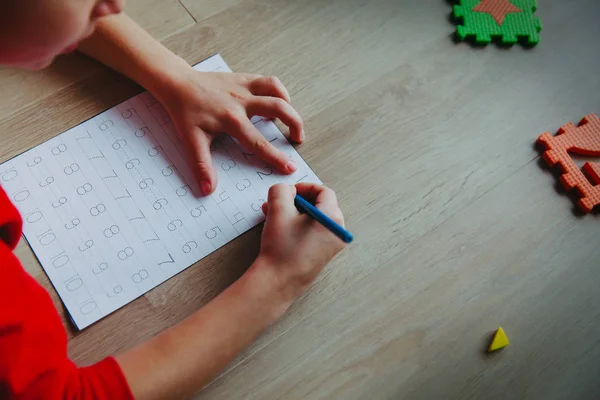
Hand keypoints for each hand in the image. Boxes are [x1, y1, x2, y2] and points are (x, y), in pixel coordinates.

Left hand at [157, 68, 303, 194]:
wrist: (177, 84)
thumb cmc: (185, 112)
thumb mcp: (191, 140)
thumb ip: (202, 165)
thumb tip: (208, 189)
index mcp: (231, 120)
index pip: (259, 142)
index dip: (276, 157)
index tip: (290, 167)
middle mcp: (241, 101)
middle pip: (278, 108)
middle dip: (294, 123)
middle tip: (297, 139)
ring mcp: (243, 87)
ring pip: (276, 90)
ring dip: (288, 105)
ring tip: (290, 120)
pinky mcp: (243, 78)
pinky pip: (267, 81)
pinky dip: (277, 91)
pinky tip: (276, 102)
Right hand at [252, 183, 345, 303]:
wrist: (278, 281)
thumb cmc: (282, 249)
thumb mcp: (278, 210)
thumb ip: (282, 190)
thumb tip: (287, 190)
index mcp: (332, 217)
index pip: (323, 191)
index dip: (304, 187)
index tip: (289, 191)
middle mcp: (338, 230)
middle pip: (320, 204)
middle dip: (297, 201)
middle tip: (280, 203)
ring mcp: (332, 244)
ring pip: (315, 218)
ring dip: (294, 213)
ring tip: (274, 215)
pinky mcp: (324, 254)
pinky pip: (314, 231)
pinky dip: (299, 226)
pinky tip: (280, 228)